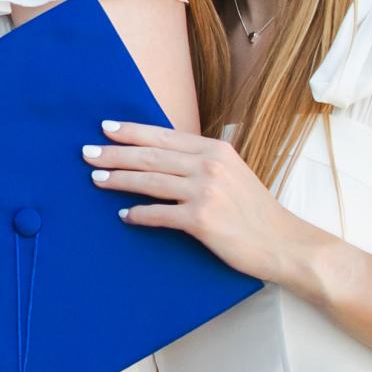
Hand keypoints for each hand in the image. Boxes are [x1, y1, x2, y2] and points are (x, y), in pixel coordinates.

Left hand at [85, 120, 327, 285]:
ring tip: (96, 179)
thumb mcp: (233, 173)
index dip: (132, 131)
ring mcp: (205, 192)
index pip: (163, 136)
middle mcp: (209, 166)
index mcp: (215, 150)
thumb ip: (202, 161)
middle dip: (115, 153)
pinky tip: (124, 215)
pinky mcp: (201, 220)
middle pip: (150, 155)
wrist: (285, 243)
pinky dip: (138, 214)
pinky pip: (159, 214)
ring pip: (149, 181)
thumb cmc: (256, 211)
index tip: (106, 128)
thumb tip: (165, 154)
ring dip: (118, 180)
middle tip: (87, 153)